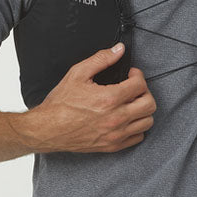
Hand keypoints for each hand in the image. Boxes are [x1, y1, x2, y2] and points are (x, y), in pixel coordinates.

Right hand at [20, 43, 156, 153]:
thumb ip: (101, 59)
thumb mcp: (77, 74)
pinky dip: (137, 127)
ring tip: (131, 103)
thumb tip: (118, 50)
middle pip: (149, 104)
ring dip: (143, 110)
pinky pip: (138, 137)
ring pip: (147, 122)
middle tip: (134, 89)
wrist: (47, 129)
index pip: (140, 85)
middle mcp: (116, 118)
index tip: (131, 75)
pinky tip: (127, 119)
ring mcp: (115, 134)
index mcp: (109, 99)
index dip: (137, 75)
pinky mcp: (112, 146)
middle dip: (144, 92)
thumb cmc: (60, 104)